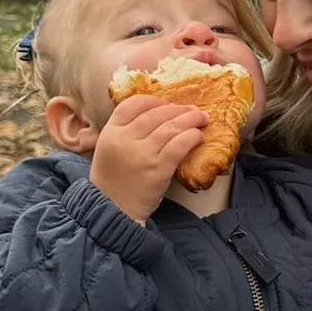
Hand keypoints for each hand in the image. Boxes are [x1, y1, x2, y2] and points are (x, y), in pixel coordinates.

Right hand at [89, 95, 206, 222]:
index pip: (134, 104)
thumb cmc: (114, 179)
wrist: (113, 210)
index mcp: (111, 132)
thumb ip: (126, 131)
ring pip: (171, 127)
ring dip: (190, 120)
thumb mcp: (110, 149)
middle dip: (179, 109)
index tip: (168, 104)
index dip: (155, 100)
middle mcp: (125, 139)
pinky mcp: (158, 170)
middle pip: (157, 113)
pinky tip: (198, 137)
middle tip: (193, 111)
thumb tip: (159, 114)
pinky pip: (179, 146)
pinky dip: (191, 137)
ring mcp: (142, 154)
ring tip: (201, 119)